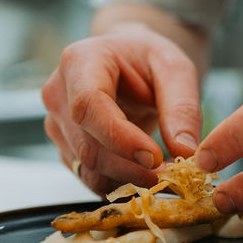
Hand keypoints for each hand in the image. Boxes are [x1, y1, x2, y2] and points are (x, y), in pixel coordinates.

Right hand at [42, 23, 203, 195]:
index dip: (119, 137)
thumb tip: (185, 151)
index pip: (88, 106)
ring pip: (87, 167)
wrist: (129, 64)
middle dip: (131, 168)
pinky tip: (144, 174)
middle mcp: (58, 94)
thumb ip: (182, 108)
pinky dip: (120, 183)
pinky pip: (89, 176)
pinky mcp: (65, 148)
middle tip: (170, 174)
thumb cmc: (147, 59)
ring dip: (128, 180)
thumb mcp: (175, 69)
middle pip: (87, 146)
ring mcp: (57, 124)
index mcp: (79, 61)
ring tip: (163, 174)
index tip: (154, 157)